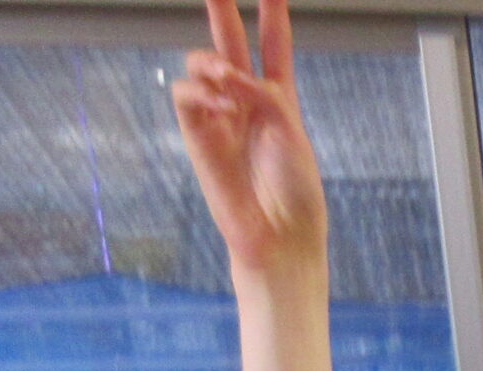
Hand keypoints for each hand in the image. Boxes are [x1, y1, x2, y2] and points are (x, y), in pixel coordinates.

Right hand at [171, 0, 327, 281]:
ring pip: (201, 64)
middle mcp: (248, 102)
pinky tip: (219, 106)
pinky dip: (200, 92)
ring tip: (224, 78)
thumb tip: (226, 73)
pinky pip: (186, 96)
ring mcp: (220, 116)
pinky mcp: (198, 136)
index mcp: (280, 100)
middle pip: (230, 43)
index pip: (274, 46)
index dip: (273, 15)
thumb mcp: (291, 132)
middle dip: (220, 9)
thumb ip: (263, 93)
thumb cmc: (296, 192)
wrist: (280, 236)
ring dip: (210, 62)